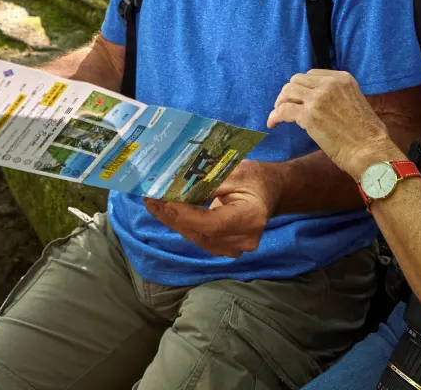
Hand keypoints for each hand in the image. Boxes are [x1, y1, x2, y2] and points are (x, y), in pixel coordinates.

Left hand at [145, 161, 278, 257]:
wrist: (270, 191)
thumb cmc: (254, 178)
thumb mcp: (234, 171)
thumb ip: (208, 182)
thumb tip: (176, 186)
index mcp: (250, 218)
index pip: (210, 223)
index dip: (183, 214)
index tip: (161, 199)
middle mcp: (244, 239)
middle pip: (200, 233)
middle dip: (172, 216)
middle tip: (150, 200)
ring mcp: (236, 248)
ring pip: (197, 238)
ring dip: (173, 222)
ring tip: (154, 205)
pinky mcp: (226, 248)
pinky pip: (200, 238)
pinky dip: (184, 225)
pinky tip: (169, 213)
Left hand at [266, 70, 400, 177]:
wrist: (370, 150)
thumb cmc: (368, 134)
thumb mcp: (357, 102)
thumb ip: (338, 96)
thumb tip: (321, 103)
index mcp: (343, 79)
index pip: (312, 74)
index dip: (302, 86)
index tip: (298, 97)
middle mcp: (329, 84)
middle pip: (296, 81)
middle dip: (288, 93)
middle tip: (285, 106)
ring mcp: (318, 98)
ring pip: (287, 92)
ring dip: (280, 103)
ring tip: (277, 115)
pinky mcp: (309, 116)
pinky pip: (283, 110)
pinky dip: (275, 116)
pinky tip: (273, 123)